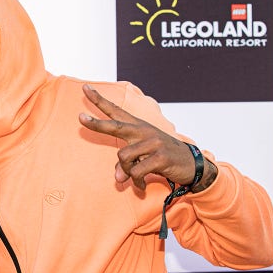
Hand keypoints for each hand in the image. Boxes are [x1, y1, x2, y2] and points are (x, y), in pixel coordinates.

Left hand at [79, 84, 197, 189]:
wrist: (192, 164)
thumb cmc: (161, 158)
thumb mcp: (142, 159)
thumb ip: (125, 166)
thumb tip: (118, 179)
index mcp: (137, 127)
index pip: (115, 110)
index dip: (99, 100)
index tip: (84, 88)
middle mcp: (143, 131)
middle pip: (115, 126)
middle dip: (97, 124)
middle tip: (80, 118)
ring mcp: (153, 142)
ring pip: (123, 157)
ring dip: (126, 172)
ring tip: (135, 179)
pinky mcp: (160, 156)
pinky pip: (136, 172)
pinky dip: (136, 182)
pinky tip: (142, 185)